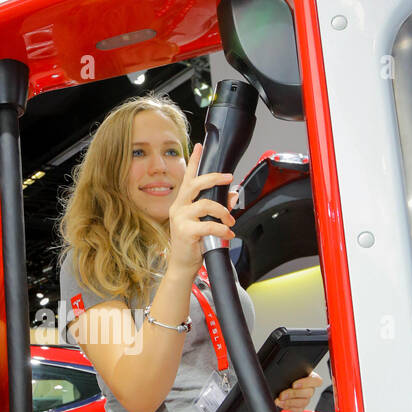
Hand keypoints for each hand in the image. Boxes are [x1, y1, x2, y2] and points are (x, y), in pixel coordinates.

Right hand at [167, 142, 236, 276]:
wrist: (183, 265)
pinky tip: (227, 234)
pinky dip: (222, 229)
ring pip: (206, 204)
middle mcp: (178, 207)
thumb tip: (233, 196)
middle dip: (214, 178)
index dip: (193, 160)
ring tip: (230, 221)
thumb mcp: (206, 223)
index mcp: (182, 202)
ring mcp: (180, 218)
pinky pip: (209, 225)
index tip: (199, 146)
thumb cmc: (193, 243)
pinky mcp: (185, 231)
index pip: (188, 177)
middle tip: (229, 178)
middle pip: (196, 184)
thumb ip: (219, 208)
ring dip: (223, 212)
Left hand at [275, 372, 321, 411]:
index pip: (317, 381)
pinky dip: (288, 407)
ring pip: (303, 402)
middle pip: (309, 393)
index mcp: (311, 378)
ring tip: (280, 400)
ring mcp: (306, 399)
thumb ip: (291, 373)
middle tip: (282, 394)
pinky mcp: (301, 407)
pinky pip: (298, 409)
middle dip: (293, 394)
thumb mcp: (290, 372)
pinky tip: (281, 404)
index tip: (294, 385)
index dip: (306, 383)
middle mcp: (310, 389)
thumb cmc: (287, 376)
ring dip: (290, 402)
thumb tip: (283, 376)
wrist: (280, 384)